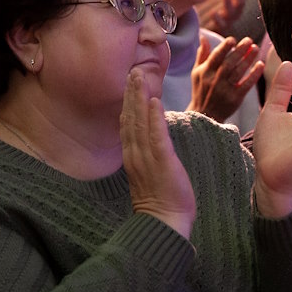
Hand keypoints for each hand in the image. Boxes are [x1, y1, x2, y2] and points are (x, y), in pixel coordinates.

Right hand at [120, 68, 196, 238]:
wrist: (164, 222)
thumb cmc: (162, 200)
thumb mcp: (151, 172)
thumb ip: (148, 155)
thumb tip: (153, 142)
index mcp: (133, 155)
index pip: (128, 124)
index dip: (128, 102)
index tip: (129, 83)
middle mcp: (135, 153)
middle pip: (130, 117)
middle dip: (130, 93)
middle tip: (132, 70)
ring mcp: (146, 157)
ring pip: (139, 121)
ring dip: (139, 97)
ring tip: (139, 76)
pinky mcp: (161, 161)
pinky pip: (156, 135)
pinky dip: (154, 117)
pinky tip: (154, 100)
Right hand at [188, 35, 266, 122]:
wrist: (204, 116)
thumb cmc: (201, 90)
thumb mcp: (197, 73)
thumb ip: (202, 55)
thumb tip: (203, 37)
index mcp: (204, 72)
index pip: (215, 56)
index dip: (224, 47)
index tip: (233, 39)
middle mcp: (214, 80)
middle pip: (229, 63)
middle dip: (239, 50)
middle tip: (249, 40)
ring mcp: (225, 90)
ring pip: (238, 72)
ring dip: (248, 59)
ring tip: (255, 48)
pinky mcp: (235, 99)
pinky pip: (246, 84)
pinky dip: (254, 74)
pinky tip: (260, 65)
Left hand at [195, 0, 250, 35]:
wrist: (197, 18)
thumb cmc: (208, 0)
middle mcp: (234, 10)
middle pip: (241, 2)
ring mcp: (227, 19)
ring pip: (233, 13)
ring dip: (229, 3)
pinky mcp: (217, 27)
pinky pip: (220, 25)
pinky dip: (218, 19)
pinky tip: (213, 12)